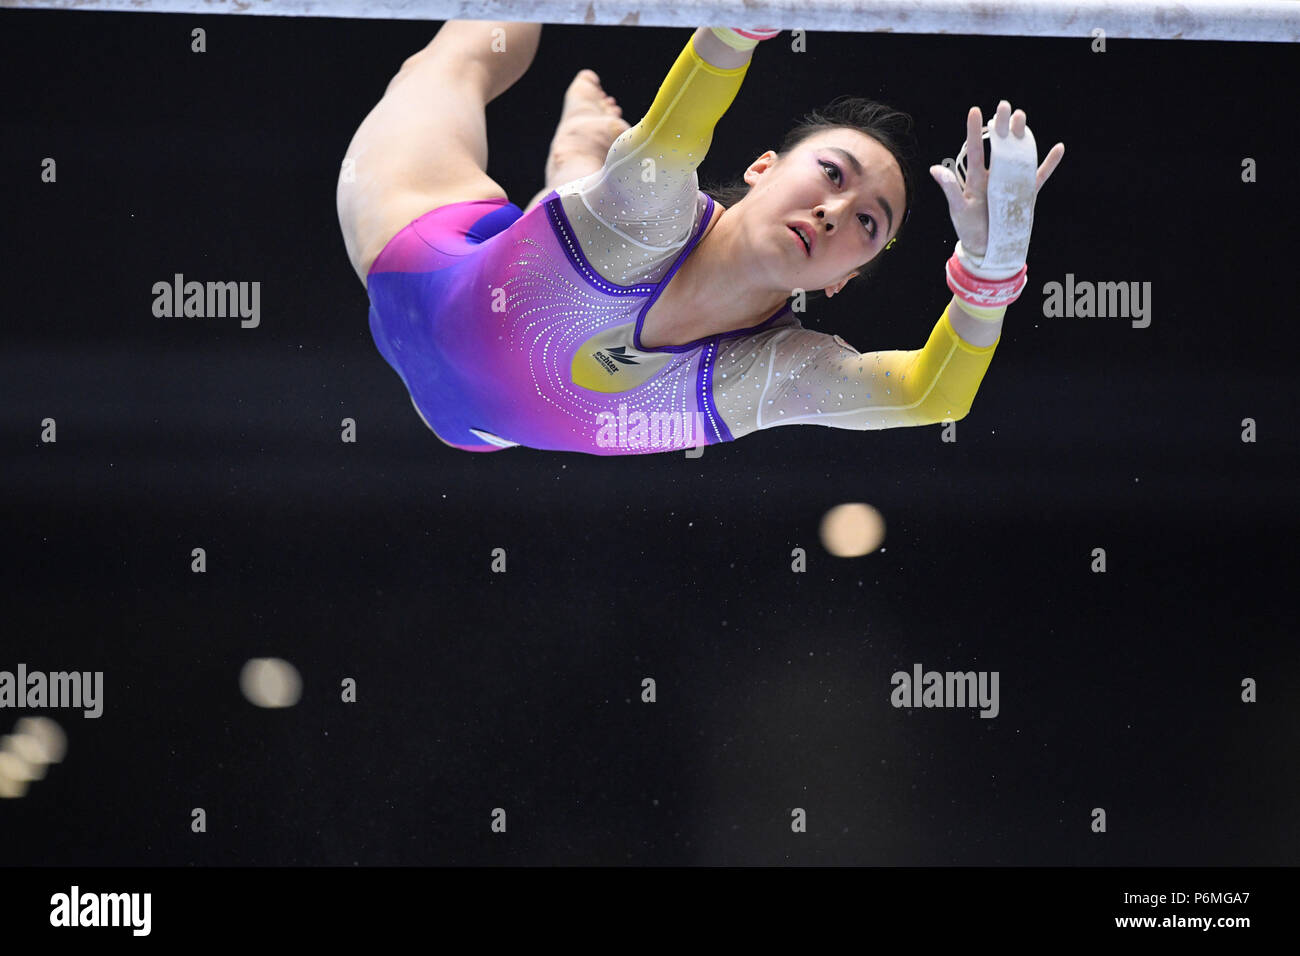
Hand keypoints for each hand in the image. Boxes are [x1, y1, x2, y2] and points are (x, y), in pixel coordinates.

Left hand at [929, 100, 1064, 256]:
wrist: (987, 248)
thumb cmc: (969, 229)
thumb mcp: (958, 210)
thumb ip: (950, 189)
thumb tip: (935, 169)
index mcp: (976, 179)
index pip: (976, 150)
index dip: (975, 131)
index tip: (975, 111)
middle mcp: (994, 176)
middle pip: (999, 146)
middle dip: (1001, 126)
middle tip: (1004, 106)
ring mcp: (1011, 183)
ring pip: (1018, 155)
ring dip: (1022, 136)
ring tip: (1022, 118)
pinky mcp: (1026, 193)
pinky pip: (1039, 176)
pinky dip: (1049, 163)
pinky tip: (1058, 148)